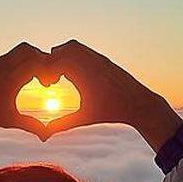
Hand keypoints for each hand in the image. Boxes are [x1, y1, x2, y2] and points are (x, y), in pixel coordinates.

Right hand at [0, 42, 49, 148]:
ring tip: (43, 81)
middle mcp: (10, 66)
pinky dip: (24, 62)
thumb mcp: (11, 119)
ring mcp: (2, 63)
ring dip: (38, 59)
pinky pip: (13, 55)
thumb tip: (46, 137)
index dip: (49, 69)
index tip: (52, 85)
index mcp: (17, 75)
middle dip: (47, 62)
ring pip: (26, 48)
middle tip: (51, 82)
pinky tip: (30, 80)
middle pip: (36, 52)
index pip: (39, 62)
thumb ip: (29, 124)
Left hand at [44, 39, 182, 151]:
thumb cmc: (110, 112)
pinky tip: (68, 77)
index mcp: (80, 73)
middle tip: (49, 82)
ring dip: (61, 58)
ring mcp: (96, 60)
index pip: (57, 59)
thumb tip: (45, 135)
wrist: (137, 106)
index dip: (48, 68)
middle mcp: (87, 63)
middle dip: (51, 61)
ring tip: (56, 80)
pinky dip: (74, 59)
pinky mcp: (105, 61)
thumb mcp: (83, 116)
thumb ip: (64, 122)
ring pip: (71, 46)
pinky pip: (85, 52)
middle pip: (60, 49)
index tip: (47, 85)